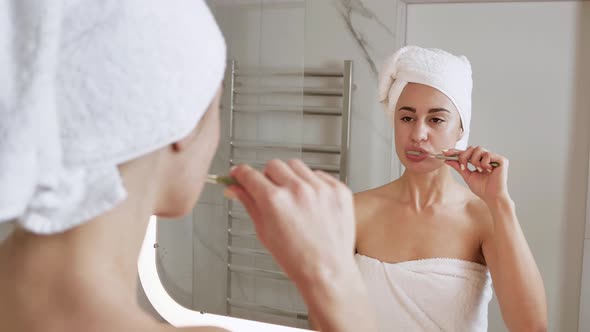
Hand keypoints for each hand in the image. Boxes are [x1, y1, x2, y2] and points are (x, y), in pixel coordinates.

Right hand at [226, 159, 355, 283]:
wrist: (327, 271)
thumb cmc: (297, 259)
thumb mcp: (264, 231)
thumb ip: (249, 203)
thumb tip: (236, 189)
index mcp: (275, 200)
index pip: (249, 174)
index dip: (240, 173)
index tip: (239, 174)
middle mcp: (298, 190)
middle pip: (273, 165)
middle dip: (267, 176)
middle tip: (270, 191)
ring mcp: (320, 188)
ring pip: (296, 166)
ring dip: (290, 177)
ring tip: (294, 198)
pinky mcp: (338, 190)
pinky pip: (319, 174)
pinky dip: (312, 184)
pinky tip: (312, 202)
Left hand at [444, 146, 509, 202]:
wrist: (492, 197)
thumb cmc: (482, 188)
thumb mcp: (467, 176)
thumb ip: (459, 166)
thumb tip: (447, 159)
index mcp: (479, 161)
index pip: (466, 152)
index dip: (455, 151)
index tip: (444, 152)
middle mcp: (487, 157)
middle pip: (471, 148)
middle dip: (464, 156)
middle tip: (463, 167)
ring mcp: (494, 158)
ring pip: (479, 149)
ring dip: (475, 160)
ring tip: (479, 170)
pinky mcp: (502, 160)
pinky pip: (488, 154)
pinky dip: (484, 163)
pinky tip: (488, 170)